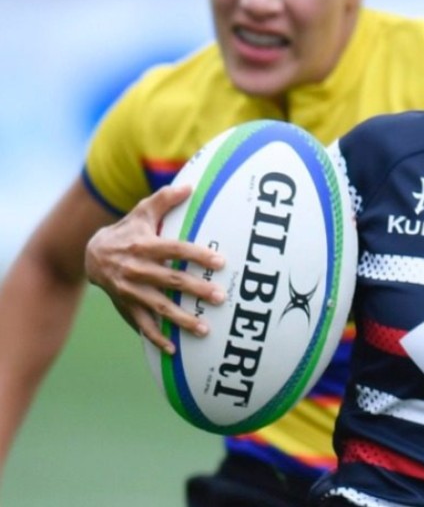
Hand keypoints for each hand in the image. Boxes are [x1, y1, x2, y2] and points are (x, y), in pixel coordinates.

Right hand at [84, 185, 224, 352]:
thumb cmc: (127, 231)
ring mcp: (131, 291)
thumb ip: (165, 200)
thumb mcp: (141, 212)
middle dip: (196, 290)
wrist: (90, 255)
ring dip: (181, 319)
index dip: (197, 255)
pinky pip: (142, 325)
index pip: (175, 250)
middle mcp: (137, 269)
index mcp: (144, 246)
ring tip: (205, 329)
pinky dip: (156, 338)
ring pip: (159, 307)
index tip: (220, 262)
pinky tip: (173, 350)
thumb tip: (189, 186)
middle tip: (220, 297)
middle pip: (171, 280)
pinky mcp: (126, 306)